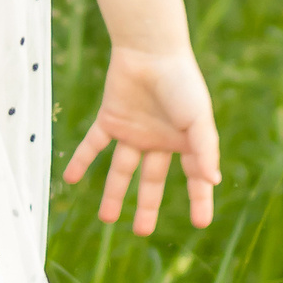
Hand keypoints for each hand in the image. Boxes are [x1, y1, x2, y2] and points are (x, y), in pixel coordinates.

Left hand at [63, 42, 220, 234]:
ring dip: (113, 193)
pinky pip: (93, 144)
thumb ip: (205, 150)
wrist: (150, 50)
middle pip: (151, 181)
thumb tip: (212, 181)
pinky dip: (81, 160)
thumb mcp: (198, 119)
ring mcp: (133, 131)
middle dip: (146, 206)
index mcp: (184, 142)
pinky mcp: (110, 119)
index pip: (194, 179)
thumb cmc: (181, 83)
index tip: (200, 223)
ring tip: (106, 220)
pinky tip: (70, 179)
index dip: (199, 200)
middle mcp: (158, 140)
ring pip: (121, 169)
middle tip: (141, 232)